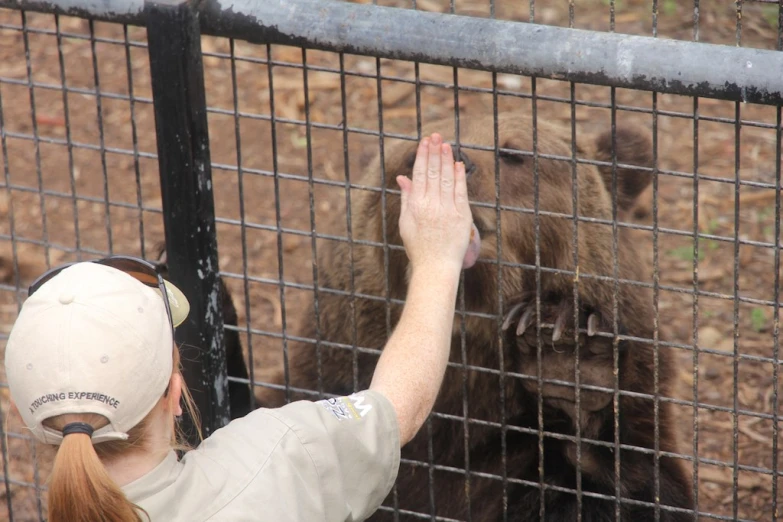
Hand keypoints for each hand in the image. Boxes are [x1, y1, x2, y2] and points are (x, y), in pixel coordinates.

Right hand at [396, 133, 473, 274]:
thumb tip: (402, 178)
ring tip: (446, 144)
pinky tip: (458, 164)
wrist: (435, 267)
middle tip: (435, 136)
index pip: (420, 174)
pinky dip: (459, 177)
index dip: (423, 156)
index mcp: (416, 205)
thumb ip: (406, 198)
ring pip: (447, 178)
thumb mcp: (405, 222)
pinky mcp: (462, 216)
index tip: (424, 142)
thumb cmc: (418, 247)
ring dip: (446, 159)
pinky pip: (460, 191)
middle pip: (433, 172)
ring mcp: (447, 210)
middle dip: (434, 152)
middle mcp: (431, 205)